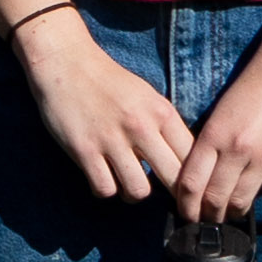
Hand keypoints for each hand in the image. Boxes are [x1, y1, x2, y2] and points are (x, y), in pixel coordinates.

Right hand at [18, 20, 191, 204]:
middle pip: (174, 179)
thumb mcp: (147, 96)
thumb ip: (165, 126)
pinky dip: (105, 189)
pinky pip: (104, 189)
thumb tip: (183, 162)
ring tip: (127, 184)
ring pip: (139, 191)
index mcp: (162, 112)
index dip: (195, 179)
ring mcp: (112, 140)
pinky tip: (102, 178)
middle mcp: (141, 126)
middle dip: (173, 195)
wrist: (65, 62)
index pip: (193, 157)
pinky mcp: (84, 150)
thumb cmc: (108, 81)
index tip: (188, 188)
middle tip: (164, 199)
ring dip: (134, 193)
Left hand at [173, 45, 261, 222]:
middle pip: (215, 198)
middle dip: (210, 216)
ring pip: (244, 201)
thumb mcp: (221, 112)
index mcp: (214, 134)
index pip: (190, 183)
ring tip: (236, 211)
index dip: (186, 206)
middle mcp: (237, 148)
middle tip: (211, 221)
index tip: (188, 215)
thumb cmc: (255, 87)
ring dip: (237, 210)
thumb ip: (212, 142)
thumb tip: (201, 176)